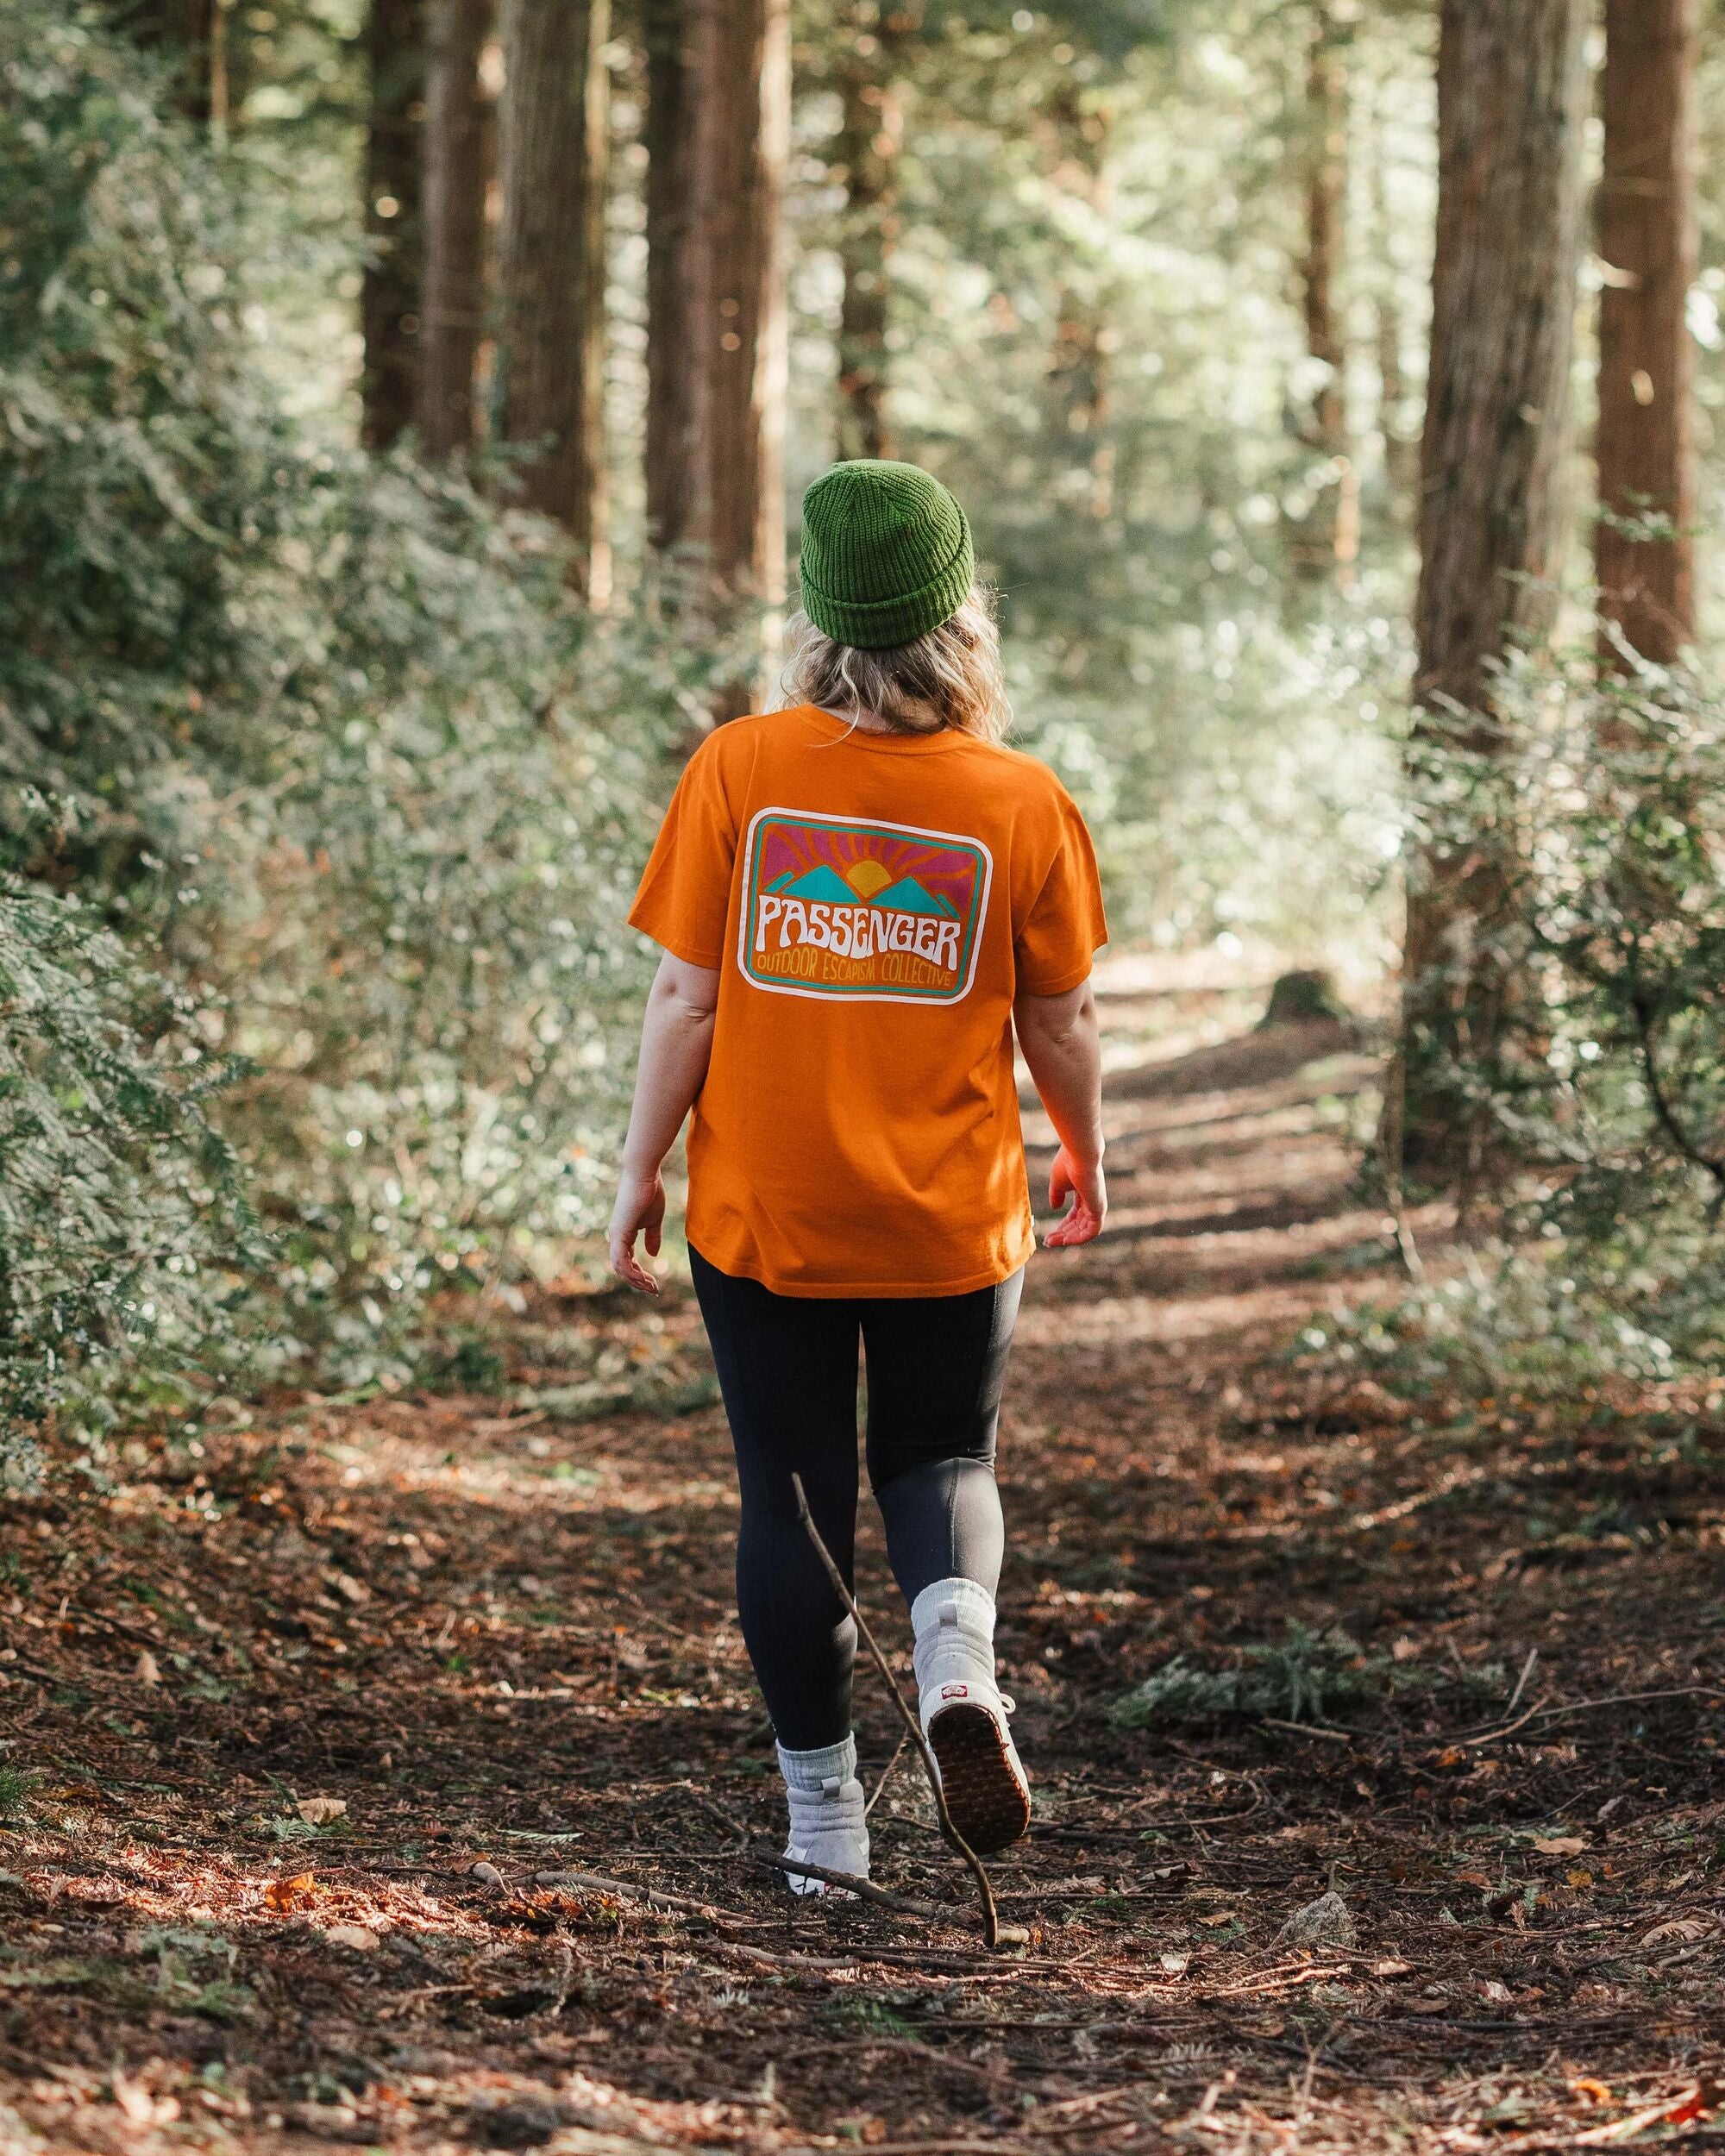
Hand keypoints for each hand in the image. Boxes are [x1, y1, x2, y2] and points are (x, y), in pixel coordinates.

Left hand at [608, 1168, 666, 1294]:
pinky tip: (643, 1279)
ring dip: (636, 1281)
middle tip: (654, 1291)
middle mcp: (616, 1236)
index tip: (654, 1283)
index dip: (640, 1274)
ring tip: (652, 1288)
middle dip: (638, 1282)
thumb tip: (653, 1254)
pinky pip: (621, 1260)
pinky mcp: (619, 1232)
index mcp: (624, 1234)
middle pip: (623, 1268)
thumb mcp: (654, 1220)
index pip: (628, 1261)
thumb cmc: (649, 1192)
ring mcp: (616, 1235)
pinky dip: (631, 1272)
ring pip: (620, 1268)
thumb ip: (653, 1237)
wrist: (644, 1173)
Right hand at [1044, 1144, 1105, 1247]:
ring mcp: (1097, 1205)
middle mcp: (1092, 1201)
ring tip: (1051, 1242)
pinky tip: (1064, 1240)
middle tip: (1048, 1241)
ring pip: (1084, 1231)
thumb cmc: (1067, 1163)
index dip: (1062, 1226)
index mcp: (1084, 1193)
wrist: (1079, 1153)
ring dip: (1068, 1238)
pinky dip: (1078, 1238)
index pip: (1075, 1216)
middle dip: (1063, 1234)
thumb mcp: (1058, 1183)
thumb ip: (1056, 1195)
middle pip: (1078, 1225)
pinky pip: (1091, 1231)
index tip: (1048, 1234)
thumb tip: (1055, 1208)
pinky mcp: (1099, 1209)